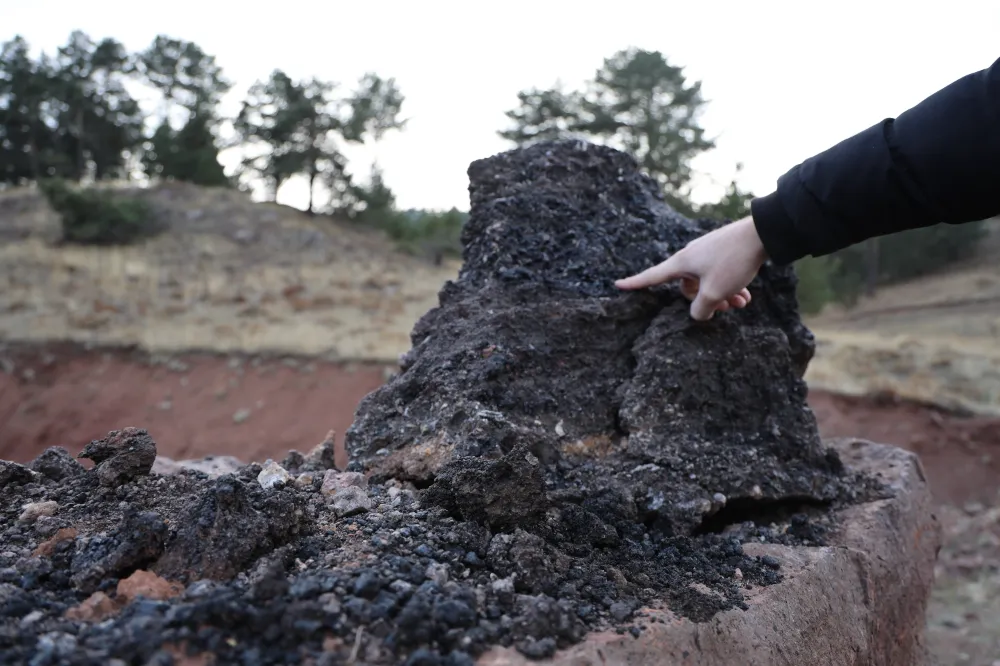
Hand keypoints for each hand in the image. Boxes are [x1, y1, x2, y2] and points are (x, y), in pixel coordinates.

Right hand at [614, 215, 767, 319]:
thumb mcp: (715, 292)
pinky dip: (730, 286)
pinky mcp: (722, 251)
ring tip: (741, 303)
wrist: (761, 234)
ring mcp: (707, 253)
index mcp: (681, 263)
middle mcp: (690, 256)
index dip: (634, 283)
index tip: (617, 284)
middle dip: (705, 301)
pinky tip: (746, 295)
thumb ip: (701, 309)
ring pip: (707, 282)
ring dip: (722, 296)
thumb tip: (699, 312)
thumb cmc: (733, 262)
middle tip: (727, 308)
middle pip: (687, 287)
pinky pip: (719, 274)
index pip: (652, 277)